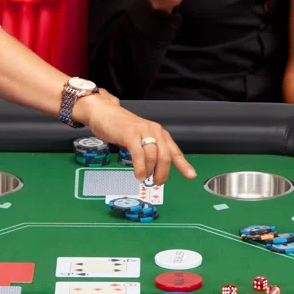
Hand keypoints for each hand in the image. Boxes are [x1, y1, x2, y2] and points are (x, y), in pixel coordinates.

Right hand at [75, 91, 195, 183]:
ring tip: (143, 178)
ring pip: (153, 157)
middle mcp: (154, 130)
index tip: (191, 175)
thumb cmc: (119, 127)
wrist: (102, 112)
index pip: (174, 150)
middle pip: (165, 156)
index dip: (183, 164)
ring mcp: (142, 131)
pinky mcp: (130, 134)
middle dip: (162, 173)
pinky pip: (139, 155)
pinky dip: (140, 167)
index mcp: (158, 132)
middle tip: (157, 182)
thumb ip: (148, 150)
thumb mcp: (139, 138)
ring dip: (149, 171)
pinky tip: (138, 174)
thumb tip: (155, 170)